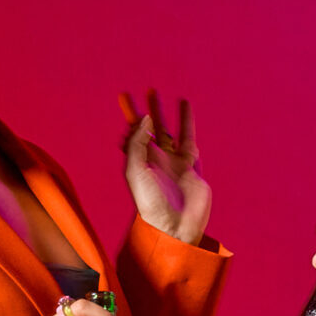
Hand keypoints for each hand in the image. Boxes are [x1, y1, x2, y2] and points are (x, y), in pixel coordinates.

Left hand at [119, 88, 210, 243]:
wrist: (175, 224)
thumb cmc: (150, 202)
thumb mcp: (135, 170)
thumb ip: (138, 143)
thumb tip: (146, 119)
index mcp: (138, 163)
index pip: (131, 134)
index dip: (128, 116)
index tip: (125, 97)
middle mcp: (155, 161)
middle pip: (149, 129)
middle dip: (146, 111)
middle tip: (146, 90)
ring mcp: (173, 162)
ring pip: (168, 130)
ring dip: (164, 112)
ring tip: (162, 95)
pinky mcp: (190, 165)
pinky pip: (188, 138)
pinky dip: (187, 121)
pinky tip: (185, 105)